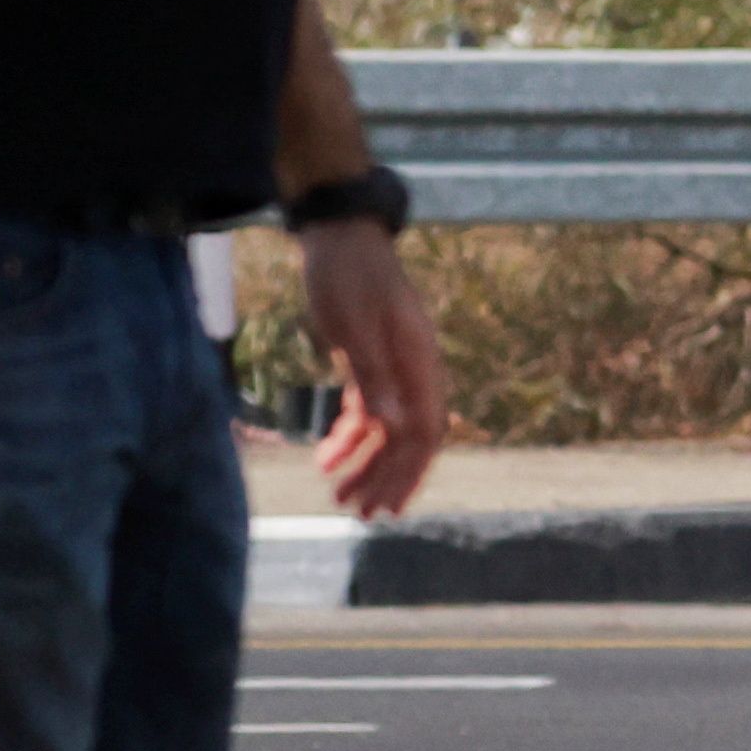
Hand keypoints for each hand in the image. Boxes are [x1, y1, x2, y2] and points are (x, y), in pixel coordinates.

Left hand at [297, 220, 449, 518]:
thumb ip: (375, 375)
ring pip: (386, 429)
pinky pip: (367, 411)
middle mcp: (413, 369)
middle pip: (407, 437)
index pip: (424, 431)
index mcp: (418, 362)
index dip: (408, 472)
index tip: (388, 506)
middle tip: (359, 513)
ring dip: (366, 465)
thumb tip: (396, 426)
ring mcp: (393, 367)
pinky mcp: (370, 363)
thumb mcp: (354, 325)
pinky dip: (348, 438)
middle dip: (386, 478)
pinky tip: (326, 460)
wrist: (338, 236)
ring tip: (339, 498)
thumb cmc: (347, 276)